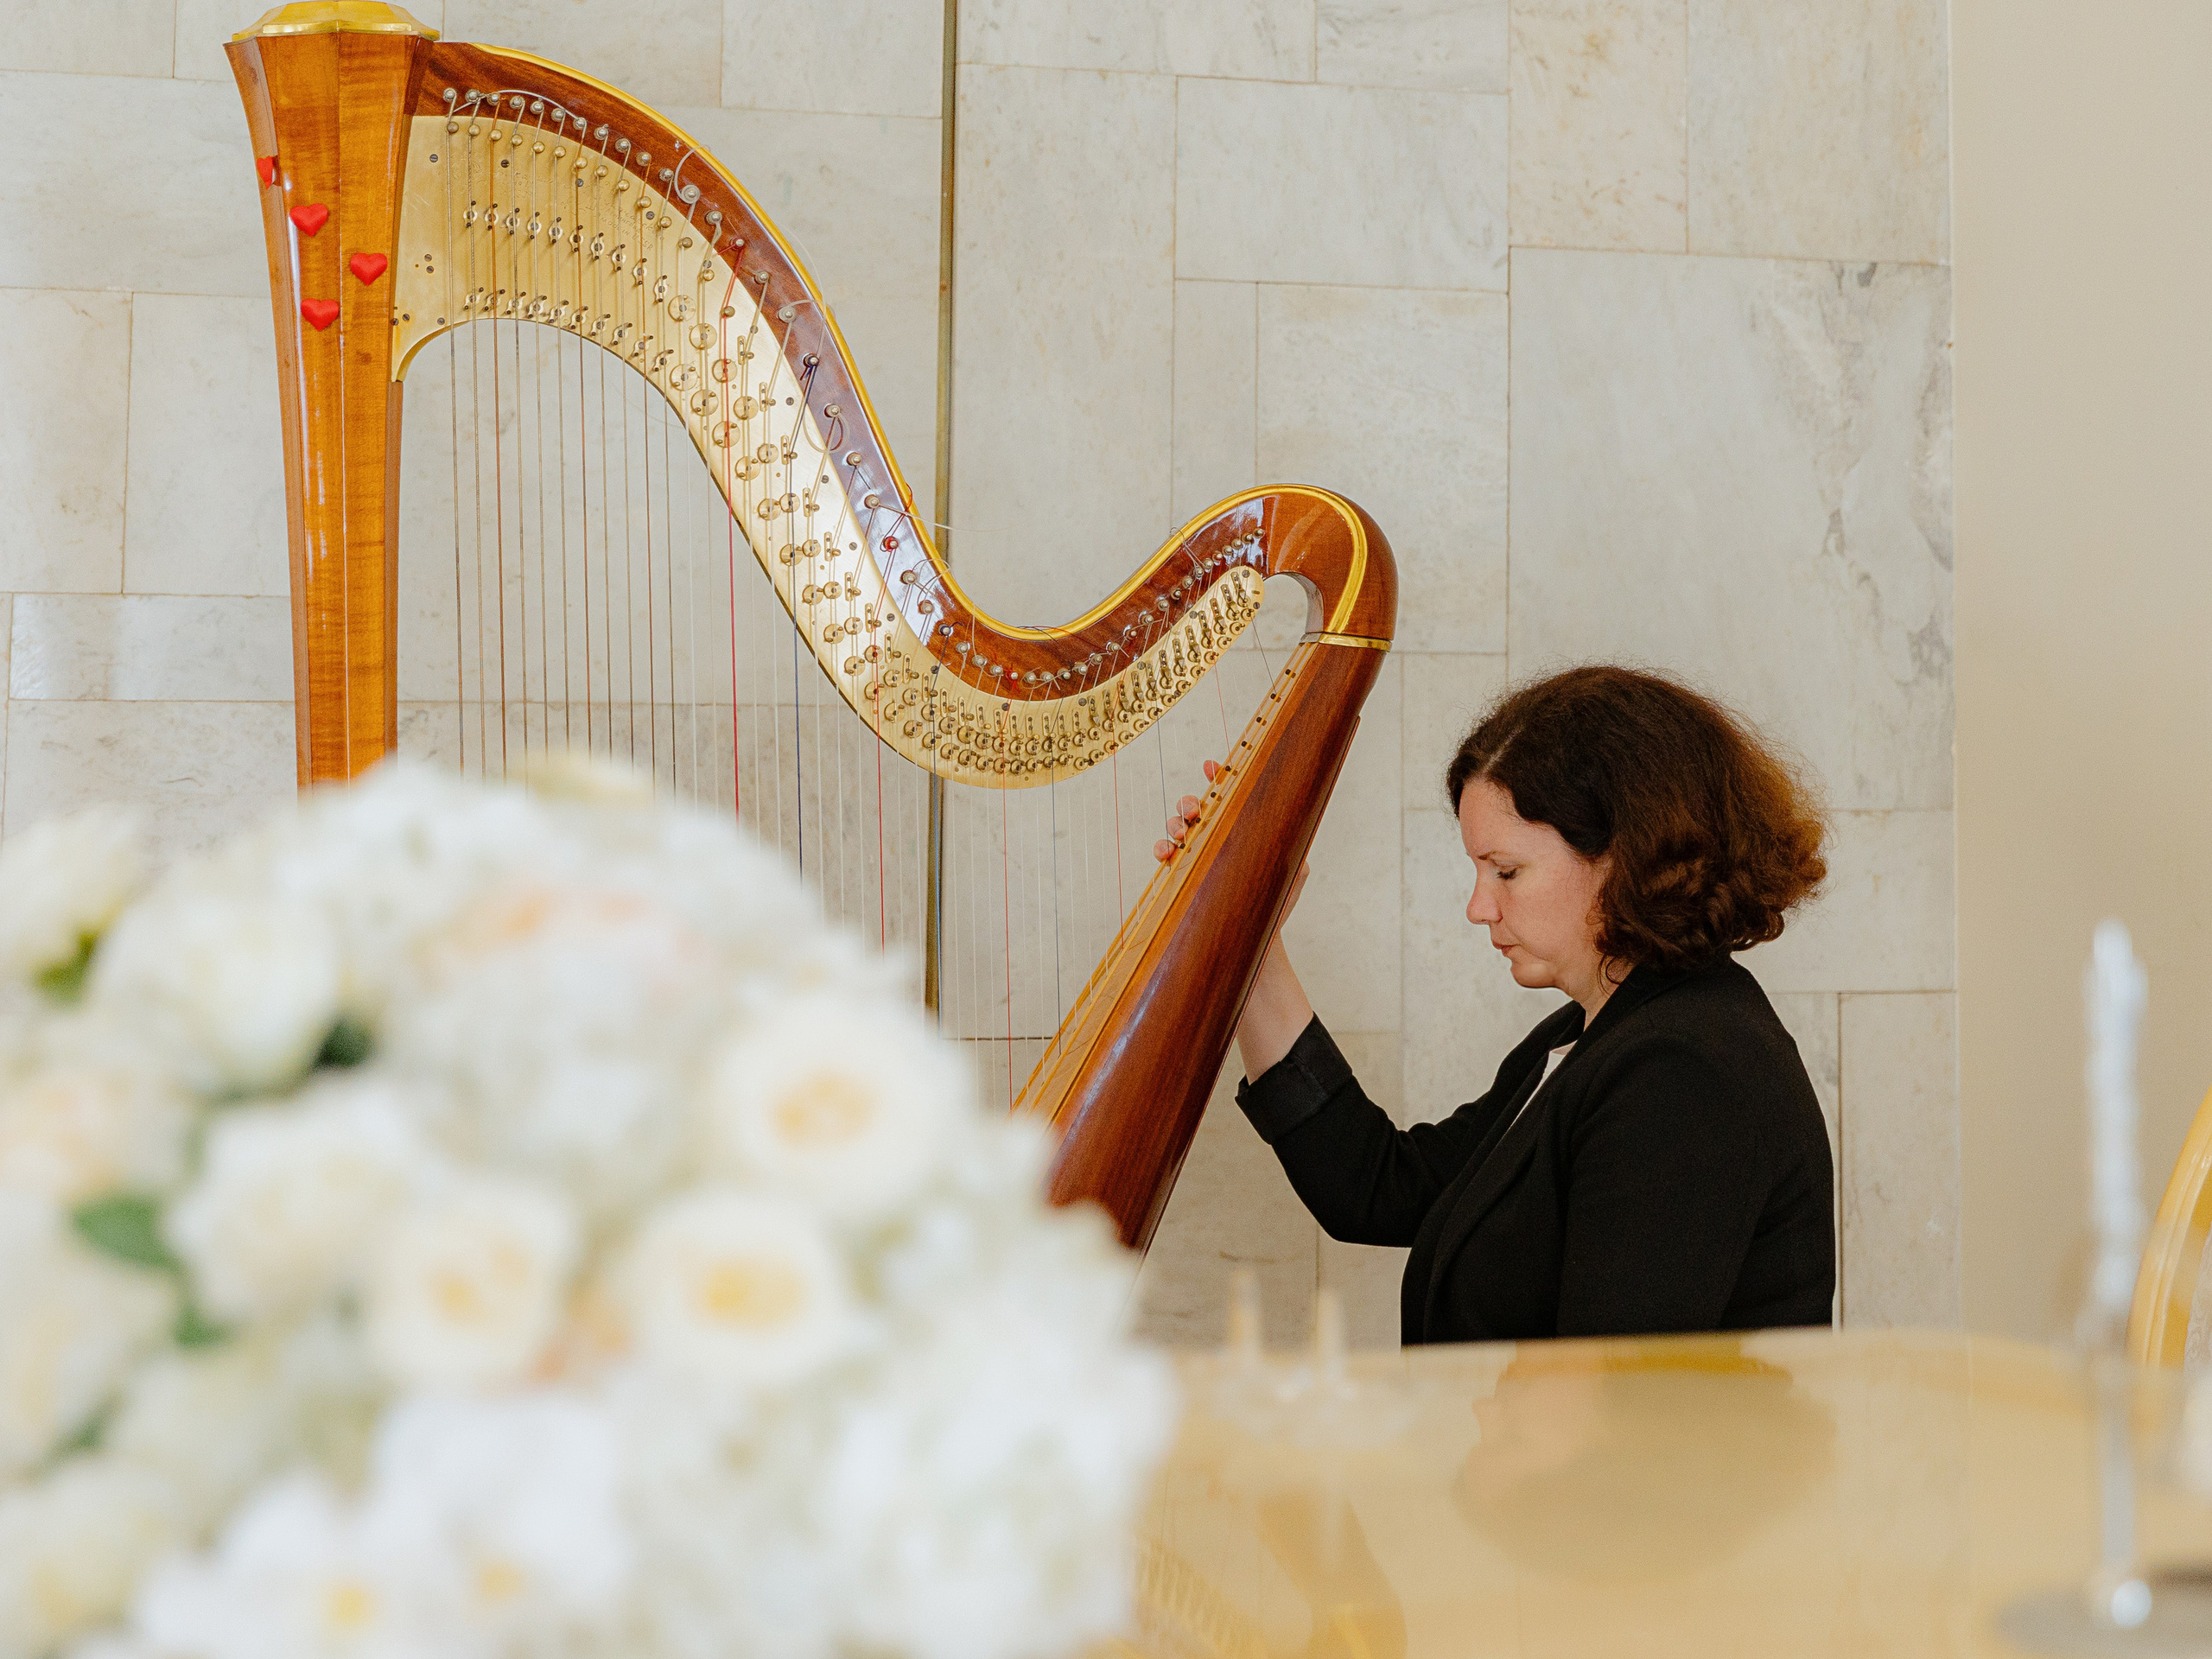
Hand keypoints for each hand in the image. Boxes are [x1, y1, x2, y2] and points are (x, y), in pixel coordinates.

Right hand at [1150, 759, 1309, 925]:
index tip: (1211, 766)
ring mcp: (1198, 855)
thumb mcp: (1294, 870)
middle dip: (1191, 802)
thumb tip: (1300, 820)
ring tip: (1182, 835)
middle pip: (1196, 806)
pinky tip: (1167, 854)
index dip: (1217, 777)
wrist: (1261, 935)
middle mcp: (1216, 837)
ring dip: (1175, 824)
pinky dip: (1161, 849)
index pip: (1227, 795)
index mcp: (1240, 827)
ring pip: (1177, 826)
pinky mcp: (1183, 876)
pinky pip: (1164, 855)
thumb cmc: (1277, 900)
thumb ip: (1295, 844)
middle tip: (1196, 811)